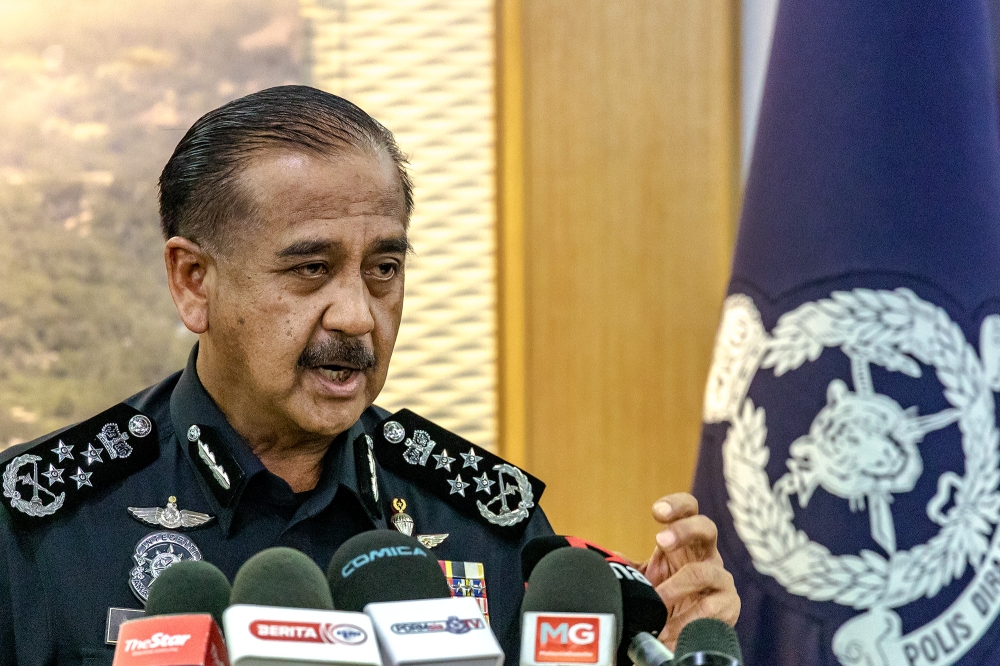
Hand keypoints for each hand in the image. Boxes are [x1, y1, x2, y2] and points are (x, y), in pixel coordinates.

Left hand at [639, 492, 739, 649]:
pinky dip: (687, 619)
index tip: (656, 512)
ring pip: (704, 572)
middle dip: (683, 531)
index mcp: (686, 541)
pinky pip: (711, 609)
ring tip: (657, 601)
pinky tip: (670, 628)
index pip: (688, 510)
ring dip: (676, 587)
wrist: (686, 634)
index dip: (676, 505)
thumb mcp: (647, 577)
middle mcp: (706, 555)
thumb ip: (628, 566)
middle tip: (660, 541)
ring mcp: (720, 579)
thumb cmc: (667, 597)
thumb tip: (601, 558)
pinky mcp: (728, 606)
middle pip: (706, 528)